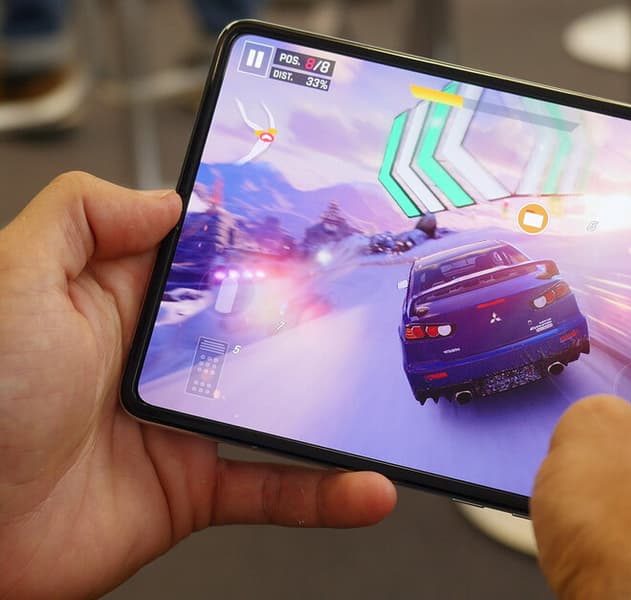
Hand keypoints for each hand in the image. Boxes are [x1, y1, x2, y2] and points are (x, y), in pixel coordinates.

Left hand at [0, 173, 395, 598]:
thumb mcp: (14, 280)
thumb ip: (82, 217)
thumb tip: (164, 198)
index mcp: (121, 305)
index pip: (207, 261)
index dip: (258, 242)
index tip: (316, 226)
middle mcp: (158, 363)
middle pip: (257, 330)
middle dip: (315, 316)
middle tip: (373, 300)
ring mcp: (181, 427)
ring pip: (279, 411)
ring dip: (336, 412)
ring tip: (383, 400)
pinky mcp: (192, 488)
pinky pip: (271, 488)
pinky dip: (322, 493)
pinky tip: (364, 487)